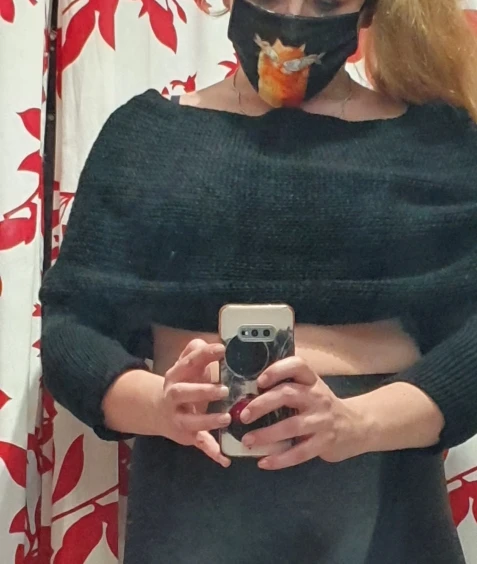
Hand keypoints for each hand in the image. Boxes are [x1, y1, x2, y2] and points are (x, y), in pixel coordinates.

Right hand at [158, 339, 231, 467]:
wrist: (158, 410)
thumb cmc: (183, 382)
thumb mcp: (187, 365)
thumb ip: (197, 352)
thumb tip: (213, 343)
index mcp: (176, 375)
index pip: (188, 362)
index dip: (204, 354)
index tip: (222, 349)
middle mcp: (173, 396)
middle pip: (182, 392)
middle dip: (202, 391)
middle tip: (224, 389)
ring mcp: (178, 418)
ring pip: (190, 422)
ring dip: (208, 421)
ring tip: (227, 418)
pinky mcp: (187, 436)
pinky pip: (199, 444)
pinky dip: (212, 452)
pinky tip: (225, 459)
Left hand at [239, 356, 368, 469]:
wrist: (358, 426)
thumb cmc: (323, 406)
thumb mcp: (311, 390)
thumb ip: (287, 389)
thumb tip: (247, 395)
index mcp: (311, 381)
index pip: (297, 365)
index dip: (277, 370)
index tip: (259, 380)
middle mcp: (317, 397)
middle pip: (288, 394)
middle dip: (262, 404)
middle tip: (243, 416)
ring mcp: (322, 420)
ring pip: (291, 426)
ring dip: (266, 435)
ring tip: (247, 441)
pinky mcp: (325, 443)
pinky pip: (300, 452)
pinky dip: (280, 459)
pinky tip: (264, 462)